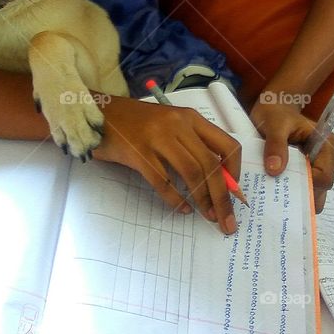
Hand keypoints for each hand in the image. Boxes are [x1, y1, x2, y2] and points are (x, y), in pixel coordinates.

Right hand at [92, 95, 241, 234]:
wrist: (98, 112)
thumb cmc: (136, 122)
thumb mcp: (169, 125)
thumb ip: (191, 145)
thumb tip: (218, 180)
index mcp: (189, 117)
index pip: (226, 144)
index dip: (235, 172)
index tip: (234, 193)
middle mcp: (177, 124)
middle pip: (211, 164)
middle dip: (223, 197)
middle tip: (227, 220)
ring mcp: (157, 138)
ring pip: (192, 173)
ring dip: (203, 200)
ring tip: (207, 216)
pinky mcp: (138, 153)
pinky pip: (164, 181)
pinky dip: (176, 199)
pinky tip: (182, 208)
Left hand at [249, 98, 333, 211]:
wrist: (273, 108)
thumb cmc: (276, 113)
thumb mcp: (274, 124)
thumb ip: (275, 144)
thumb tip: (275, 170)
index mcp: (326, 143)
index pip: (325, 174)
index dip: (308, 185)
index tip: (286, 188)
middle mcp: (328, 157)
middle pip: (323, 186)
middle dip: (304, 195)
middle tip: (280, 198)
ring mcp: (319, 165)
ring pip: (316, 191)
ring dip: (299, 197)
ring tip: (278, 198)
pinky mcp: (308, 170)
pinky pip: (306, 188)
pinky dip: (294, 193)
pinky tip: (279, 194)